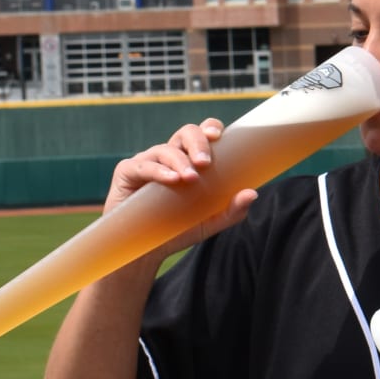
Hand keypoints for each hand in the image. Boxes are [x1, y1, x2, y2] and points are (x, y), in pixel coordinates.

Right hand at [105, 119, 256, 257]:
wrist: (145, 250)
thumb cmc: (178, 230)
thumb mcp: (210, 223)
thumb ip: (232, 210)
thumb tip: (252, 193)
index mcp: (190, 160)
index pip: (202, 134)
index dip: (210, 127)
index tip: (218, 136)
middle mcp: (170, 156)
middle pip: (185, 133)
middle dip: (197, 143)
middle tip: (206, 163)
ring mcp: (148, 162)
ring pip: (165, 149)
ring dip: (180, 161)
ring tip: (191, 178)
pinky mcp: (127, 172)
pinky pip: (143, 166)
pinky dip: (158, 171)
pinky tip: (172, 180)